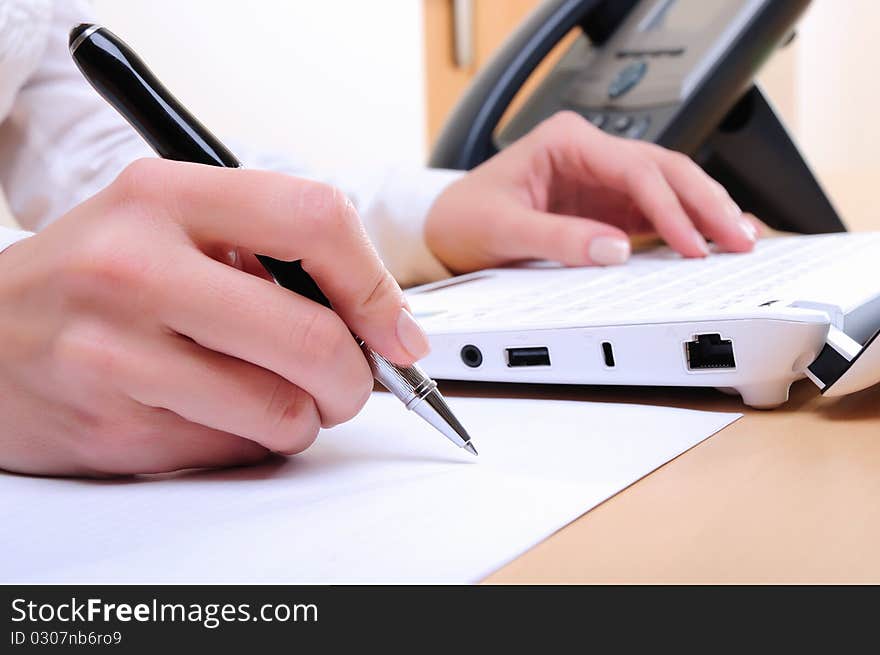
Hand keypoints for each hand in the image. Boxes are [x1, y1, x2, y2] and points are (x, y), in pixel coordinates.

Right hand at [0, 159, 428, 475]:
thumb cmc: (94, 279)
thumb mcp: (168, 223)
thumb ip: (268, 252)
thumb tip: (378, 318)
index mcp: (165, 196)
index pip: (316, 219)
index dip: (376, 285)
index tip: (396, 330)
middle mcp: (136, 267)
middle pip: (312, 337)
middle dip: (356, 378)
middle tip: (350, 383)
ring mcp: (116, 352)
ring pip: (283, 411)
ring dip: (303, 416)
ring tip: (270, 396)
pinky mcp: (110, 426)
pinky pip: (236, 452)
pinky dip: (251, 441)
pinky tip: (211, 413)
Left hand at [426, 111, 758, 272]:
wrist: (446, 229)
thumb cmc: (464, 216)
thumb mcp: (504, 228)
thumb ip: (558, 238)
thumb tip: (615, 251)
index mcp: (566, 142)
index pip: (635, 168)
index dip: (670, 206)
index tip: (692, 242)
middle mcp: (590, 155)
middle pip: (664, 170)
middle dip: (705, 203)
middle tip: (739, 238)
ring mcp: (601, 180)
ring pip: (668, 188)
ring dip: (704, 213)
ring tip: (740, 240)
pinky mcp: (604, 207)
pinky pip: (654, 212)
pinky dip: (684, 228)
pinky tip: (709, 241)